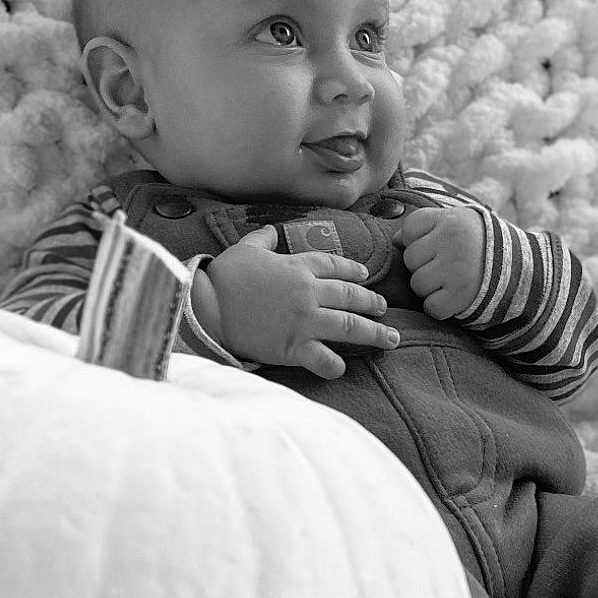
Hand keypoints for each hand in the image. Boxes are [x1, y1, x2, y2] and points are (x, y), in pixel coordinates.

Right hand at [200, 226, 399, 378]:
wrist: (207, 307)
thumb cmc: (224, 278)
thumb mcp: (245, 249)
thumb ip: (263, 239)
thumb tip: (272, 230)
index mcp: (298, 267)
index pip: (335, 266)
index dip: (353, 271)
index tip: (366, 277)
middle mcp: (308, 293)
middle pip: (351, 296)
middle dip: (372, 303)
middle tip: (385, 309)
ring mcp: (304, 321)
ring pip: (350, 327)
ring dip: (374, 334)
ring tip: (390, 339)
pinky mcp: (294, 347)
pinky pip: (323, 359)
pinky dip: (335, 365)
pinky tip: (341, 367)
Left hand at [396, 204, 484, 319]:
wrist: (521, 269)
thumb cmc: (480, 245)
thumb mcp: (458, 223)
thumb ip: (427, 226)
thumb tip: (395, 241)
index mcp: (450, 219)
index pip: (410, 228)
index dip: (417, 240)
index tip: (437, 245)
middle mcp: (452, 241)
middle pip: (410, 258)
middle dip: (423, 266)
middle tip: (446, 266)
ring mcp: (456, 269)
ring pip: (417, 284)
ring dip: (430, 288)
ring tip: (451, 281)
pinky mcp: (461, 295)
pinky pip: (431, 307)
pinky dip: (439, 307)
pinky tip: (454, 297)